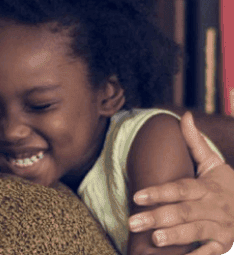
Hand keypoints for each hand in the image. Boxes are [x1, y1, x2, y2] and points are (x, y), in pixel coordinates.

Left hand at [128, 112, 233, 254]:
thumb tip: (184, 115)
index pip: (180, 188)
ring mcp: (220, 226)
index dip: (159, 192)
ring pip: (196, 232)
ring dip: (176, 236)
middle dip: (157, 217)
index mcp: (207, 187)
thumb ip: (195, 142)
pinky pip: (210, 252)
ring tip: (155, 240)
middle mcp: (213, 207)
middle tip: (133, 222)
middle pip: (183, 212)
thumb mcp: (214, 163)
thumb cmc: (226, 185)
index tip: (136, 196)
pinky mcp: (223, 243)